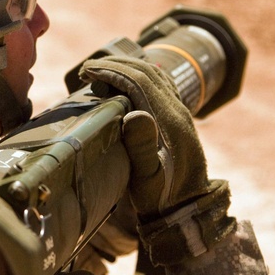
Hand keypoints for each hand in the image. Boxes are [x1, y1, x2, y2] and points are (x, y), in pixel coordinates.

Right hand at [80, 55, 234, 264]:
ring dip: (128, 66)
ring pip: (156, 75)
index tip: (87, 70)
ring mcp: (181, 113)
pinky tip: (130, 77)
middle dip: (116, 64)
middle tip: (87, 67)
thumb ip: (142, 147)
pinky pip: (162, 85)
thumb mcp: (147, 179)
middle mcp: (177, 111)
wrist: (187, 210)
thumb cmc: (160, 198)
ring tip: (102, 69)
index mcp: (168, 121)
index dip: (112, 71)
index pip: (139, 82)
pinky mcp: (179, 118)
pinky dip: (142, 74)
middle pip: (147, 72)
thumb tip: (134, 113)